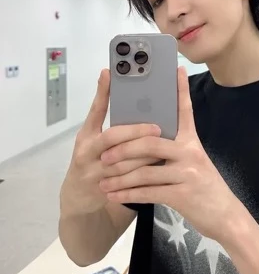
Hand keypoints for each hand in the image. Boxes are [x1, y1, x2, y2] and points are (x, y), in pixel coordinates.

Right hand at [60, 69, 160, 216]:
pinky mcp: (102, 188)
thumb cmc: (93, 162)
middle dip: (135, 131)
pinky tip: (158, 165)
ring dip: (144, 153)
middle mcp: (87, 150)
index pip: (95, 110)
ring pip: (122, 160)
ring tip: (163, 145)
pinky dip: (143, 172)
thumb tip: (139, 104)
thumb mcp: (96, 142)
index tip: (110, 73)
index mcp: (87, 134)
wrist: (78, 199)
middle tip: (157, 127)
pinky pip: (127, 180)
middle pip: (111, 137)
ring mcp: (93, 170)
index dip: (102, 92)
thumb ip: (114, 128)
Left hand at [99, 67, 242, 240]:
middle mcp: (190, 152)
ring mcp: (186, 173)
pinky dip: (127, 195)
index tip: (176, 70)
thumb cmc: (206, 186)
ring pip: (144, 170)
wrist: (225, 215)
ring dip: (120, 177)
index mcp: (192, 141)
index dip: (180, 90)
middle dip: (123, 149)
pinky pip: (147, 192)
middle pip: (150, 142)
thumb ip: (176, 150)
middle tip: (105, 155)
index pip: (185, 110)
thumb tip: (149, 140)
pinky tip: (114, 196)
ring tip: (102, 181)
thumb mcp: (195, 161)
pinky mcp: (182, 195)